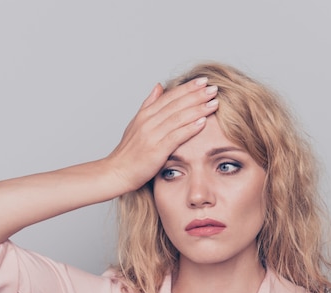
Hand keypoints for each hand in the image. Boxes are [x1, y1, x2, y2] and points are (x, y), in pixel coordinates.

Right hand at [106, 77, 218, 191]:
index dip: (187, 88)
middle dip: (196, 95)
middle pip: (176, 104)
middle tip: (214, 88)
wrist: (116, 172)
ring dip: (198, 109)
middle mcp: (148, 122)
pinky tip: (203, 122)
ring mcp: (152, 135)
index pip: (170, 96)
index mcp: (145, 115)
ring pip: (178, 118)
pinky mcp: (156, 150)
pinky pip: (176, 136)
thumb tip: (159, 86)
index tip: (203, 81)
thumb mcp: (136, 123)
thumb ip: (149, 104)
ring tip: (214, 102)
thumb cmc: (128, 151)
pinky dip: (190, 128)